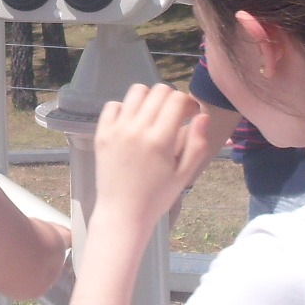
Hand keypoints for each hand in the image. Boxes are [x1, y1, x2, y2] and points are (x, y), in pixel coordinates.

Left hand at [92, 84, 208, 231]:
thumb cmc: (157, 197)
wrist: (122, 213)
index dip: (188, 102)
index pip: (176, 100)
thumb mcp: (184, 175)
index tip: (191, 114)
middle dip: (172, 98)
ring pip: (136, 92)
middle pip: (158, 91)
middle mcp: (137, 129)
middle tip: (174, 115)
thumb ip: (197, 144)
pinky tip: (132, 122)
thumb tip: (202, 116)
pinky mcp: (102, 134)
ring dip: (149, 98)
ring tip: (153, 115)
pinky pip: (113, 105)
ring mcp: (117, 130)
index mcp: (160, 140)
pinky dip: (125, 108)